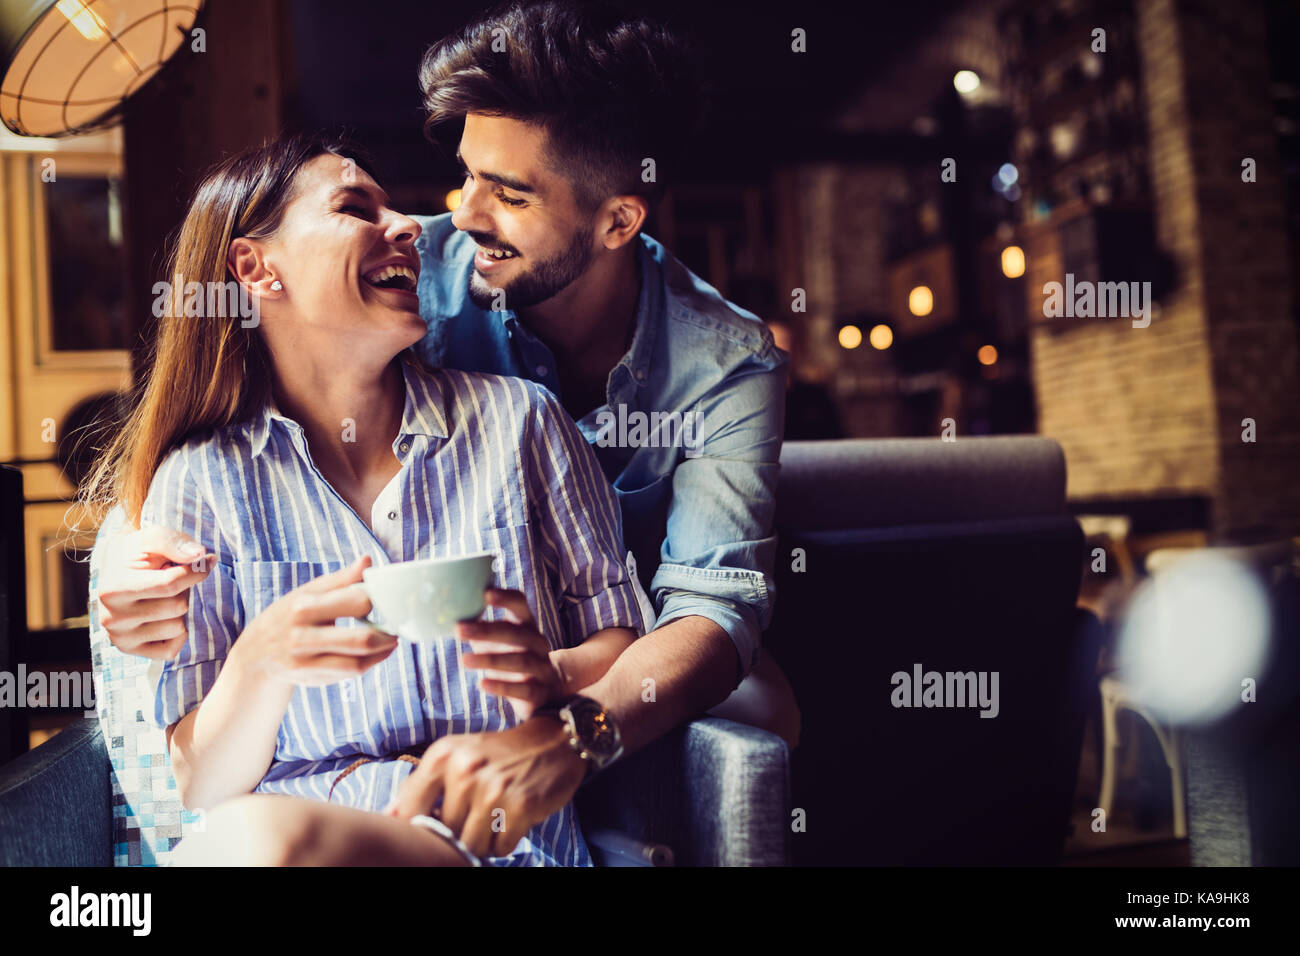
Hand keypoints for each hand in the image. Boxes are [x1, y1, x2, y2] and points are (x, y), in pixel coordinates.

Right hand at [97, 524, 215, 659]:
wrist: (117, 568)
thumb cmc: (138, 553)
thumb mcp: (153, 537)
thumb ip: (175, 543)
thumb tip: (199, 556)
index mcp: (114, 589)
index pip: (170, 584)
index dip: (196, 572)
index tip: (206, 562)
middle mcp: (112, 618)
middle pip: (177, 607)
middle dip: (184, 590)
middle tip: (169, 581)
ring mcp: (120, 638)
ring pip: (178, 627)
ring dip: (180, 611)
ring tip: (163, 597)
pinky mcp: (131, 651)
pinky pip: (172, 649)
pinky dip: (178, 633)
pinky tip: (164, 616)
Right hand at [233, 556, 397, 685]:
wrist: (255, 655)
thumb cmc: (289, 616)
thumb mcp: (309, 593)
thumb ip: (341, 580)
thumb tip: (368, 560)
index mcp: (305, 605)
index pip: (357, 601)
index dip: (380, 600)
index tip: (389, 599)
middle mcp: (302, 634)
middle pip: (362, 638)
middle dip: (388, 634)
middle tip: (397, 626)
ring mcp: (305, 659)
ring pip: (358, 660)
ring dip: (383, 651)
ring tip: (391, 641)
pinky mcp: (310, 676)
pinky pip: (349, 672)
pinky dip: (370, 663)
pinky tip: (377, 654)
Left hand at [384, 717, 588, 858]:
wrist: (555, 740)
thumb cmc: (500, 754)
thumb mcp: (458, 756)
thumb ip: (423, 786)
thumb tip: (388, 817)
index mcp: (444, 754)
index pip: (409, 809)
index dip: (420, 825)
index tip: (435, 824)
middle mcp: (465, 770)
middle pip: (445, 831)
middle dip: (461, 831)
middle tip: (480, 813)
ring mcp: (493, 789)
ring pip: (471, 844)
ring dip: (484, 840)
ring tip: (497, 817)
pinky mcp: (520, 806)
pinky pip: (500, 848)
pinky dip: (506, 842)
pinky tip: (514, 819)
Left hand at [458, 588, 564, 719]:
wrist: (544, 690)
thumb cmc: (512, 658)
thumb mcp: (499, 641)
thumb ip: (480, 629)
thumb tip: (448, 615)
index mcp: (527, 625)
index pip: (520, 604)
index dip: (505, 598)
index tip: (485, 593)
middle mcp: (538, 643)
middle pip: (515, 633)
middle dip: (486, 631)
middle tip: (458, 629)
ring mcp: (542, 668)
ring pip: (519, 661)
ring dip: (490, 660)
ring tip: (464, 660)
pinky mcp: (539, 692)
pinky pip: (522, 689)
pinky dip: (501, 687)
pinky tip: (482, 684)